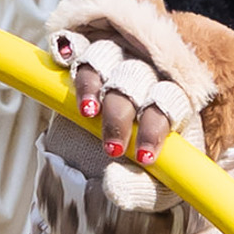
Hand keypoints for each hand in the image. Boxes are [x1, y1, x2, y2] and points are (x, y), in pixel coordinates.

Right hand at [43, 0, 233, 207]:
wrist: (119, 162)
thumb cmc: (148, 173)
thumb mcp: (155, 192)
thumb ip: (140, 190)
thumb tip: (111, 183)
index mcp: (171, 102)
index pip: (169, 102)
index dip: (155, 126)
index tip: (144, 156)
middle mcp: (144, 75)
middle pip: (135, 78)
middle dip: (121, 113)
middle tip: (112, 147)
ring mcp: (114, 62)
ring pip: (106, 56)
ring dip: (94, 82)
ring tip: (87, 111)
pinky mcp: (84, 56)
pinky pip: (77, 41)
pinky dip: (69, 45)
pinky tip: (62, 56)